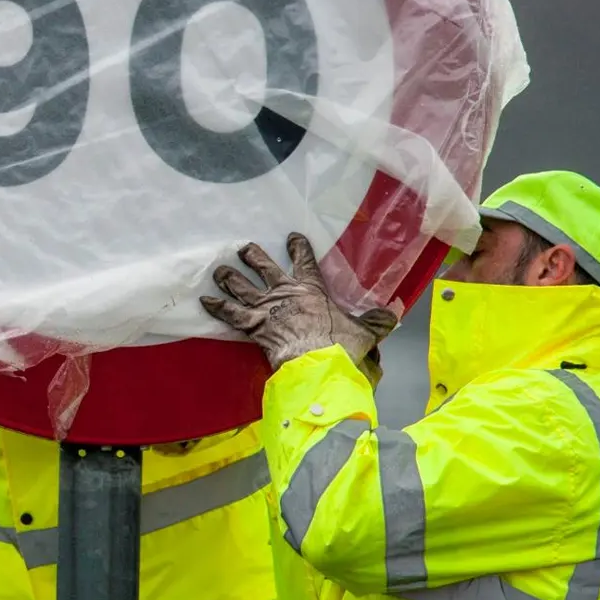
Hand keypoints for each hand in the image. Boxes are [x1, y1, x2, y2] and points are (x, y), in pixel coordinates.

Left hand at [200, 233, 398, 370]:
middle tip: (242, 248)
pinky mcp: (253, 327)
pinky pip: (231, 314)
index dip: (298, 247)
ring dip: (229, 278)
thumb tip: (394, 314)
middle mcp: (285, 293)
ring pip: (242, 287)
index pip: (305, 261)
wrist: (319, 361)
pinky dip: (218, 307)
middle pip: (265, 268)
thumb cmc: (342, 345)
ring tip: (218, 271)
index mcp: (312, 289)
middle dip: (253, 256)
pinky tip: (205, 301)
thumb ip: (378, 320)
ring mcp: (266, 309)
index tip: (292, 237)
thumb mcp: (367, 331)